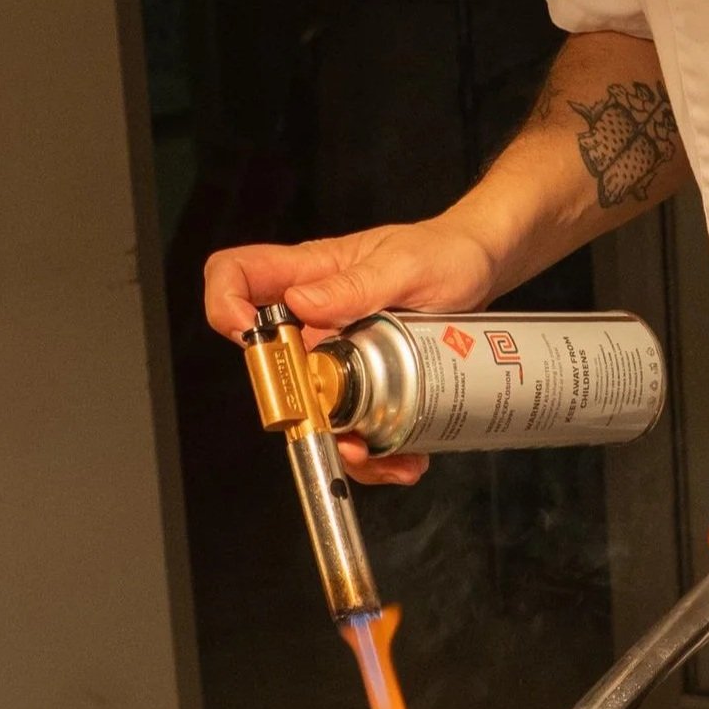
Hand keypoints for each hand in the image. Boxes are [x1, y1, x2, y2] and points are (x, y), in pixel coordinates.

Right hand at [204, 218, 500, 486]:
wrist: (484, 271)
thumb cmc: (445, 252)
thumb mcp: (406, 265)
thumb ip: (356, 284)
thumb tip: (300, 303)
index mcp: (310, 273)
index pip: (238, 274)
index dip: (224, 302)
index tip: (247, 334)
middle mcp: (314, 316)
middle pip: (267, 362)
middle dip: (291, 403)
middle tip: (331, 420)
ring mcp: (337, 354)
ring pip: (311, 409)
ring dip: (339, 442)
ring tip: (380, 453)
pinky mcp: (366, 382)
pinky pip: (353, 425)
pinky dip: (375, 451)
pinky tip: (404, 455)